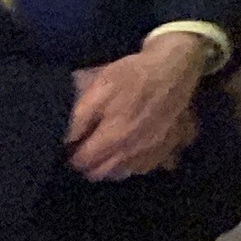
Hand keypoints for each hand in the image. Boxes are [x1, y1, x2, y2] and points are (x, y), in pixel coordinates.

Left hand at [64, 34, 208, 181]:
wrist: (175, 67)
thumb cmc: (132, 76)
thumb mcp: (98, 89)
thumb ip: (78, 119)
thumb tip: (65, 142)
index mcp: (114, 138)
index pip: (82, 162)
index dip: (73, 154)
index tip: (72, 144)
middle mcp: (134, 151)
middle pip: (102, 173)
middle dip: (91, 164)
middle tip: (89, 147)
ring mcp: (155, 152)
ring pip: (125, 173)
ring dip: (113, 166)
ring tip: (110, 149)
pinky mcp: (171, 147)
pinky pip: (149, 167)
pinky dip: (138, 163)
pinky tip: (135, 149)